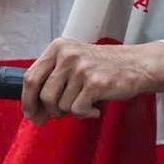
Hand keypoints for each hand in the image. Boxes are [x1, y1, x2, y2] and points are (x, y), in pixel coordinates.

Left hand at [22, 40, 163, 123]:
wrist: (136, 65)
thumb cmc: (103, 67)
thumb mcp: (73, 62)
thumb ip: (52, 79)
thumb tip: (33, 111)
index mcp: (58, 48)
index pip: (30, 77)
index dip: (27, 100)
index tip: (31, 114)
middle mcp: (67, 56)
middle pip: (44, 95)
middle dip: (50, 111)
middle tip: (58, 115)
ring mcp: (81, 69)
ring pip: (61, 106)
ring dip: (72, 111)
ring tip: (85, 102)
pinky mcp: (95, 83)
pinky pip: (77, 110)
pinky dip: (85, 113)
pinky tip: (95, 106)